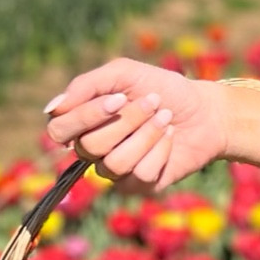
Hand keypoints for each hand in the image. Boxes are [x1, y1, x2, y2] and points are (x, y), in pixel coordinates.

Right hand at [44, 58, 229, 191]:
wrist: (206, 110)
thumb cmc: (163, 89)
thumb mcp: (125, 74)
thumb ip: (87, 85)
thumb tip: (52, 109)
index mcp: (83, 123)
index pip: (59, 130)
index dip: (85, 117)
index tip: (119, 98)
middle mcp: (94, 150)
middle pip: (90, 146)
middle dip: (127, 120)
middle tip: (153, 102)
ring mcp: (116, 171)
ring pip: (115, 163)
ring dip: (147, 135)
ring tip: (166, 118)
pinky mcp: (140, 185)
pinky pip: (141, 175)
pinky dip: (161, 151)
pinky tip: (171, 138)